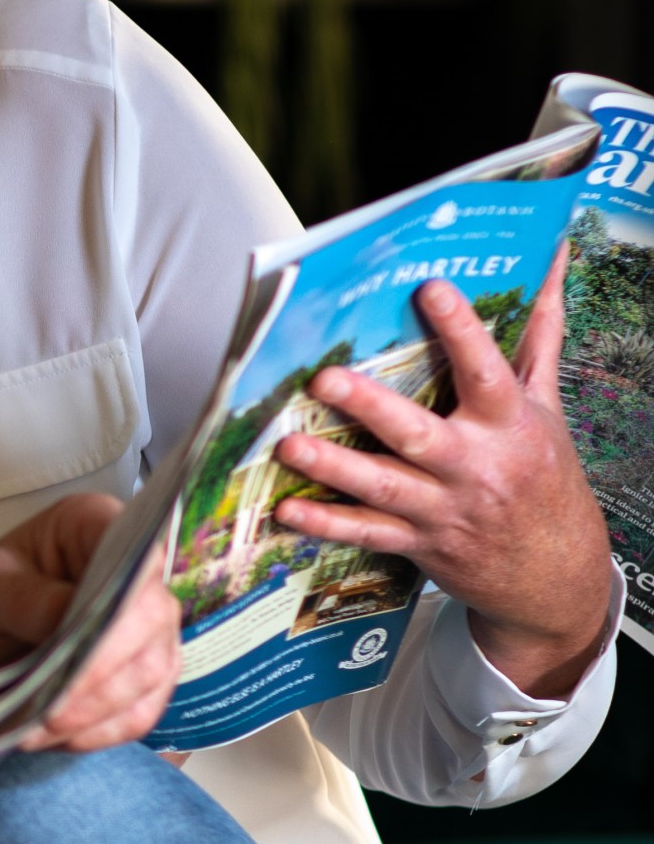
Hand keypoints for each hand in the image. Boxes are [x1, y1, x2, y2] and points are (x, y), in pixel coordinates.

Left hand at [0, 493, 182, 751]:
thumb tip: (65, 620)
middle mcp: (136, 574)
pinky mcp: (145, 675)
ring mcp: (149, 628)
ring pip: (150, 673)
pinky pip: (141, 711)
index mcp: (96, 526)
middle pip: (150, 621)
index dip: (119, 601)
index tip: (76, 645)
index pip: (136, 554)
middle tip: (49, 708)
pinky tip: (59, 735)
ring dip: (94, 711)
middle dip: (98, 673)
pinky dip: (101, 731)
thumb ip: (26, 598)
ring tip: (39, 727)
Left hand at [272, 254, 611, 697]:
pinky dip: (326, 524)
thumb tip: (551, 269)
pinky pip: (367, 533)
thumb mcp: (547, 411)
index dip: (461, 330)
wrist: (557, 575)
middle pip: (418, 434)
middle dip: (370, 407)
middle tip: (324, 379)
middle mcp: (474, 467)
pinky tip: (286, 510)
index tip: (430, 288)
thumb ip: (538, 341)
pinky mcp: (419, 543)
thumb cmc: (544, 478)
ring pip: (382, 487)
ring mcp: (443, 509)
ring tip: (287, 445)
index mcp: (508, 426)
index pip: (486, 371)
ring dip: (333, 466)